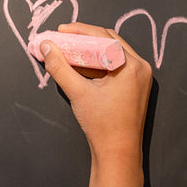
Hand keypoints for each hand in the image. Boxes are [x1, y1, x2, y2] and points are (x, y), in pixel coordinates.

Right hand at [41, 22, 151, 186]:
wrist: (117, 155)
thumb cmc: (103, 127)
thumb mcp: (78, 93)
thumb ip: (60, 67)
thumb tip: (46, 48)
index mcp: (132, 66)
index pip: (103, 36)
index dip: (79, 31)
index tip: (60, 31)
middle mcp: (140, 68)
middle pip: (108, 43)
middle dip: (83, 39)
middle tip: (61, 38)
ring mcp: (139, 78)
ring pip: (110, 55)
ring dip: (88, 52)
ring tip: (66, 50)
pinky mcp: (134, 88)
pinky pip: (114, 68)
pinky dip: (96, 65)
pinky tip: (77, 66)